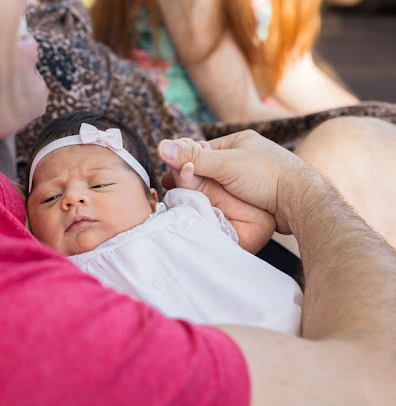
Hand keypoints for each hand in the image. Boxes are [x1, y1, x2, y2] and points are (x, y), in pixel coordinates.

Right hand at [163, 138, 275, 253]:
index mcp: (239, 140)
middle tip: (175, 193)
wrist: (301, 201)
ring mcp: (252, 175)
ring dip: (206, 192)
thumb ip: (192, 158)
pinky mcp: (258, 193)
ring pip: (219, 184)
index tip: (168, 180)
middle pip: (209, 168)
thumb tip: (160, 147)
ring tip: (190, 203)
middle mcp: (245, 155)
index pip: (202, 151)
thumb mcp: (224, 165)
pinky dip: (220, 202)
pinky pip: (231, 196)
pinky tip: (211, 209)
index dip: (184, 165)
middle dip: (193, 180)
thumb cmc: (266, 176)